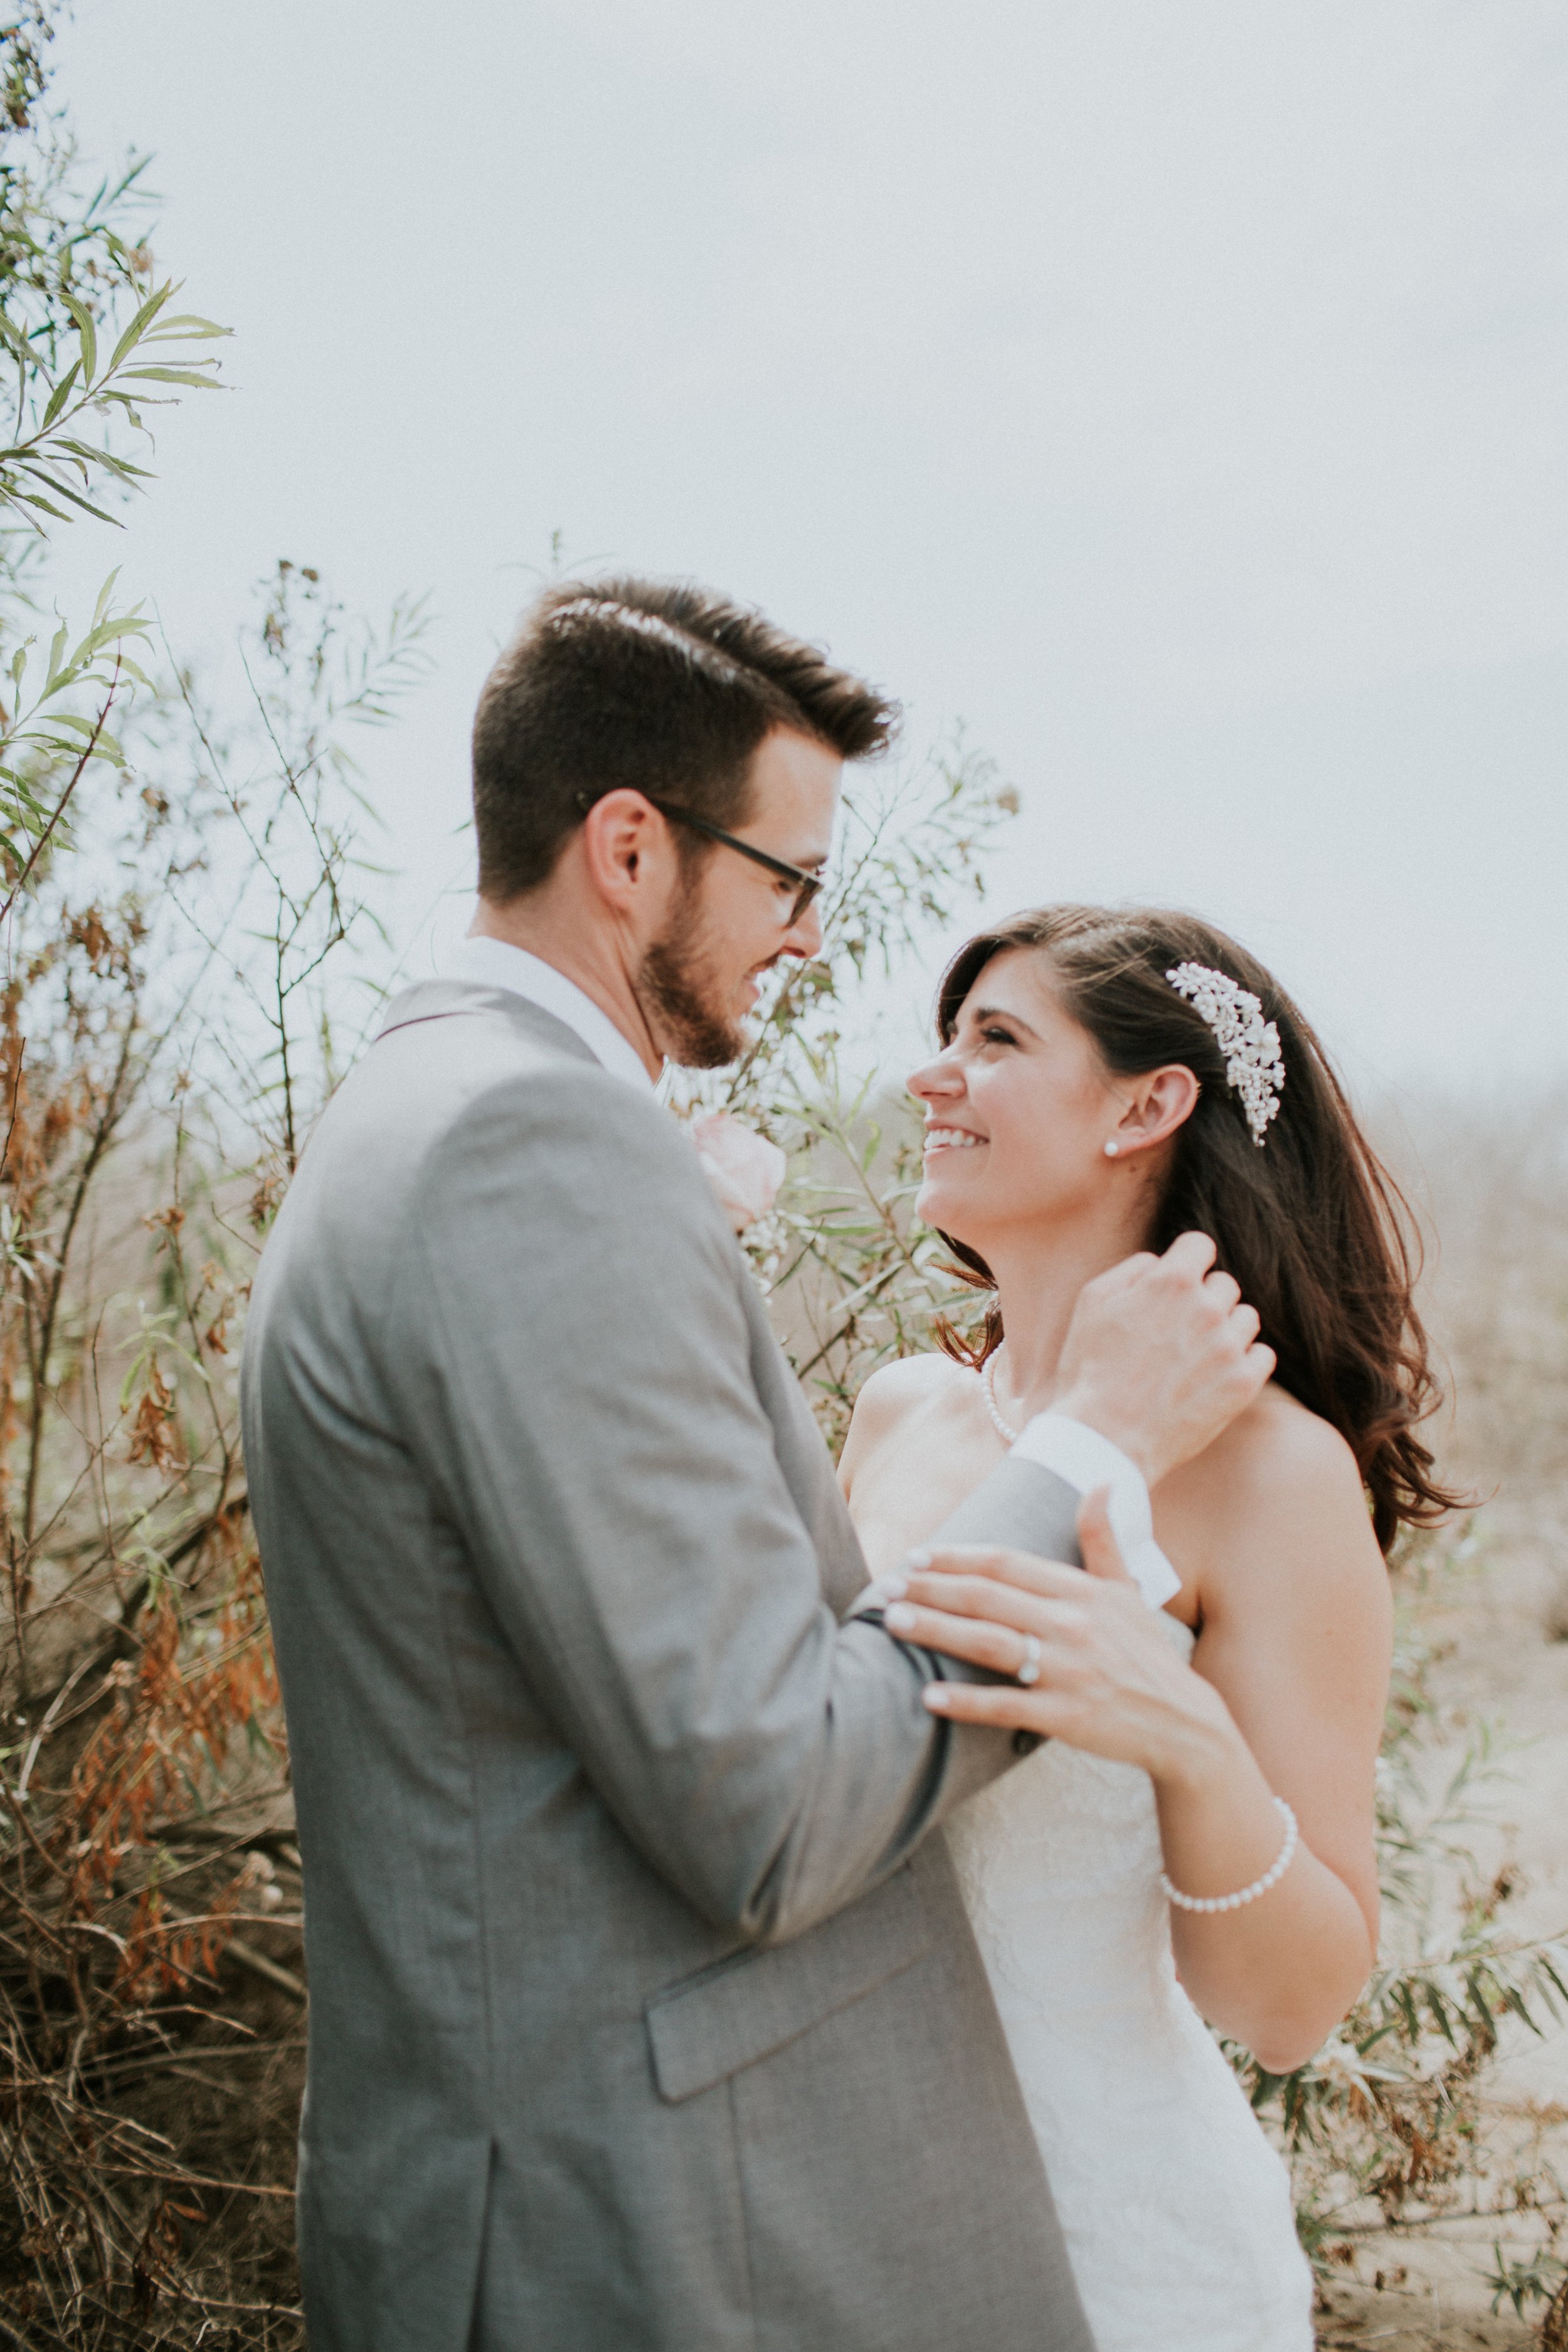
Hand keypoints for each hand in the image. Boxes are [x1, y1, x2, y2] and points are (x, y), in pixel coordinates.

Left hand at [882, 1491, 1241, 1785]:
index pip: (1007, 1562)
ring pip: (990, 1643)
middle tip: (888, 1584)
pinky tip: (929, 1697)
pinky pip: (1007, 1706)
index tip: (917, 1555)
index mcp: (1082, 1591)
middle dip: (933, 1587)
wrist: (1184, 1723)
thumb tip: (1099, 1482)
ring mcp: (1070, 1671)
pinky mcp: (1067, 1717)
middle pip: (988, 1597)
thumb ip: (1104, 1539)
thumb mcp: (1129, 1591)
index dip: (958, 1556)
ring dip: (937, 1629)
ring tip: (894, 1622)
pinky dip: (966, 1701)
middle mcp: (1074, 1625)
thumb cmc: (1145, 1655)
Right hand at [1052, 1231, 1273, 1485]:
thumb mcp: (1092, 1303)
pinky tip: (1215, 1375)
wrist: (1106, 1439)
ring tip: (1194, 1356)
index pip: (1200, 1245)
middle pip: (1224, 1284)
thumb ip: (1131, 1269)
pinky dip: (1244, 1361)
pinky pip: (1263, 1354)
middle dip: (1202, 1300)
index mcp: (1171, 1282)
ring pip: (1246, 1318)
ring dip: (1225, 1329)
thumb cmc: (1090, 1371)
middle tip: (1176, 1331)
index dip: (1186, 1261)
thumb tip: (1160, 1262)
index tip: (1178, 1282)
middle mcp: (1207, 1308)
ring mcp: (1228, 1347)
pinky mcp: (1243, 1384)